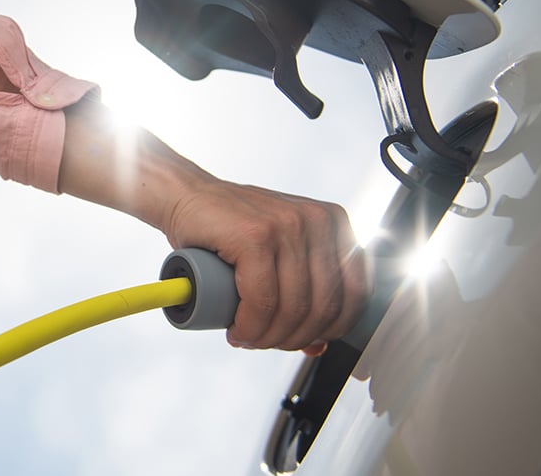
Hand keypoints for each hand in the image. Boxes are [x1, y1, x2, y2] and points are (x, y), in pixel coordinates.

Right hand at [164, 179, 368, 353]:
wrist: (186, 197)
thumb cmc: (231, 228)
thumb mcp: (278, 256)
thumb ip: (304, 292)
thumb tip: (319, 344)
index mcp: (334, 224)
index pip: (354, 295)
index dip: (329, 329)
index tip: (301, 339)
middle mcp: (317, 221)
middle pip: (323, 306)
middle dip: (293, 339)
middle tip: (264, 342)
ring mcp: (287, 226)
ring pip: (292, 308)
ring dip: (267, 337)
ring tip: (247, 338)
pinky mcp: (255, 236)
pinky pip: (261, 300)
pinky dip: (249, 326)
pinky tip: (237, 330)